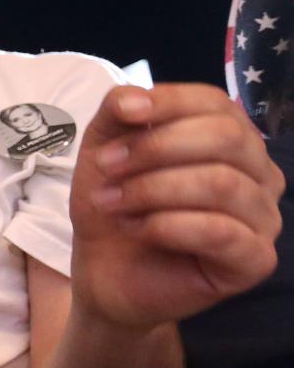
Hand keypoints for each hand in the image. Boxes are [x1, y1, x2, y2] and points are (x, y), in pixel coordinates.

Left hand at [70, 83, 283, 328]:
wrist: (103, 271)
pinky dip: (168, 226)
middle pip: (226, 138)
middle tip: (107, 167)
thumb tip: (135, 96)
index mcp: (230, 139)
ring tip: (112, 202)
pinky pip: (222, 232)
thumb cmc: (114, 205)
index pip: (216, 103)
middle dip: (156, 148)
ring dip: (153, 189)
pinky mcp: (255, 261)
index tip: (124, 115)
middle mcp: (258, 174)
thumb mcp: (104, 148)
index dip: (168, 102)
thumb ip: (119, 113)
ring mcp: (263, 218)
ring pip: (223, 183)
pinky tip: (138, 229)